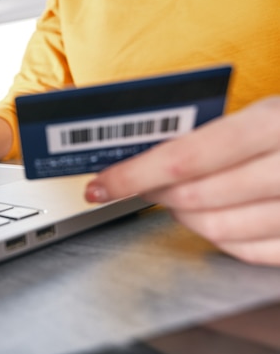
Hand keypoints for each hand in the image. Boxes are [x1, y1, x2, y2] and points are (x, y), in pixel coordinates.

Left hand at [85, 96, 279, 265]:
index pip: (183, 158)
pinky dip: (220, 240)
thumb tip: (151, 153)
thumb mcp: (270, 109)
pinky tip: (210, 221)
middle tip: (138, 185)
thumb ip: (218, 132)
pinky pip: (252, 253)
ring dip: (183, 217)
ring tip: (174, 201)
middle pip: (196, 198)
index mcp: (276, 123)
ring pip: (220, 230)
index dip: (132, 175)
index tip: (100, 185)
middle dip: (154, 195)